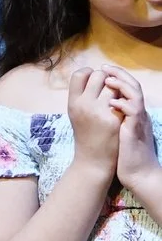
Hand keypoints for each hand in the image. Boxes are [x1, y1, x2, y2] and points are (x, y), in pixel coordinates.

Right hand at [67, 62, 125, 170]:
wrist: (93, 160)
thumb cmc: (86, 135)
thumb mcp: (76, 114)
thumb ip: (83, 96)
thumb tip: (99, 75)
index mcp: (72, 103)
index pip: (80, 73)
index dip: (91, 73)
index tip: (96, 82)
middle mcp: (83, 105)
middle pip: (99, 75)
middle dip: (107, 79)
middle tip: (109, 91)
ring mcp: (99, 111)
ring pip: (114, 85)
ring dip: (118, 89)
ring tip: (116, 100)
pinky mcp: (114, 118)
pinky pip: (124, 98)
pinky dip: (125, 100)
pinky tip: (123, 109)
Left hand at [111, 73, 157, 190]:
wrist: (139, 174)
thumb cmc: (124, 154)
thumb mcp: (117, 131)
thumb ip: (113, 118)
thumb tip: (100, 108)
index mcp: (133, 113)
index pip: (127, 89)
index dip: (117, 77)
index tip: (102, 70)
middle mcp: (138, 114)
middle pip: (133, 87)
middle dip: (119, 74)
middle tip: (104, 67)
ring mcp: (138, 122)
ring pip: (136, 96)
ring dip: (122, 85)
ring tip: (108, 80)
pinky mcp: (135, 132)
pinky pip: (133, 113)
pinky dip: (123, 105)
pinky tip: (111, 103)